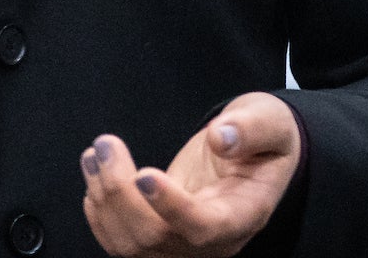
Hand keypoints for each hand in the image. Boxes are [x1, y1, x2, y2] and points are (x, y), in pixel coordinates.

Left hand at [81, 93, 300, 257]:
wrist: (253, 153)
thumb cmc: (263, 138)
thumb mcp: (271, 122)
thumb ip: (252, 128)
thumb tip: (221, 137)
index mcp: (243, 214)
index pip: (203, 227)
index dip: (170, 207)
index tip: (143, 175)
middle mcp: (212, 241)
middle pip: (155, 237)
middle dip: (120, 191)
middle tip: (105, 144)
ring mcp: (183, 244)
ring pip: (131, 245)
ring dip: (103, 199)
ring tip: (97, 153)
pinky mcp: (160, 238)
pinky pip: (120, 244)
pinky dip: (99, 213)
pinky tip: (96, 176)